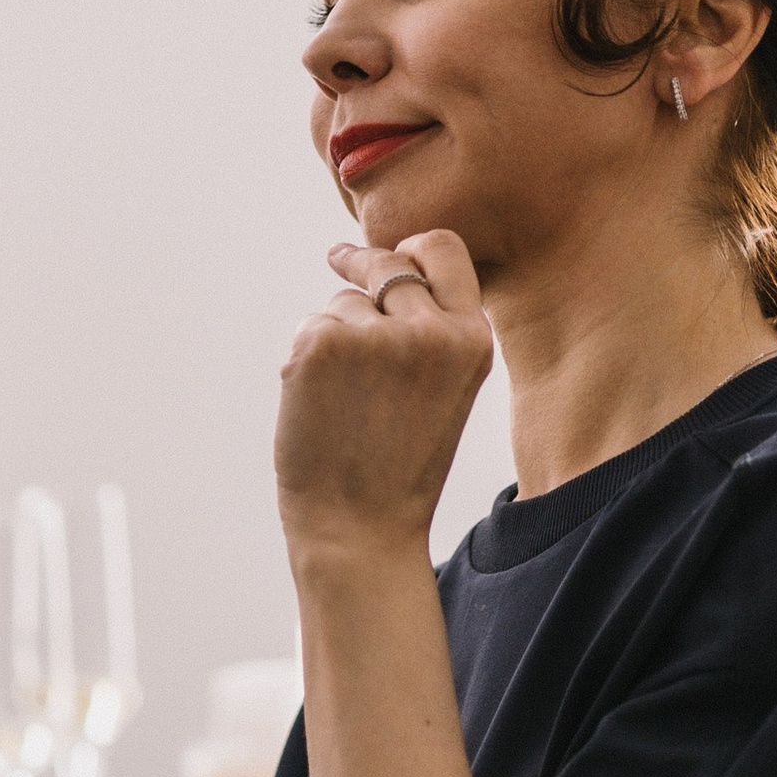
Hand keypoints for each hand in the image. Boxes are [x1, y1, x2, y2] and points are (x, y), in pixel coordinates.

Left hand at [275, 229, 493, 563]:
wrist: (360, 530)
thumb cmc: (399, 468)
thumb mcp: (445, 391)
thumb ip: (431, 331)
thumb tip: (385, 265)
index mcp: (472, 340)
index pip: (443, 250)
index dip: (413, 246)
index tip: (393, 249)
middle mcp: (429, 330)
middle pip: (386, 263)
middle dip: (358, 259)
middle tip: (337, 257)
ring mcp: (374, 335)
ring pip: (342, 303)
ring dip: (334, 337)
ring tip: (346, 405)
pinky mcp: (322, 344)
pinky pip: (310, 327)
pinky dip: (305, 360)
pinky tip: (317, 407)